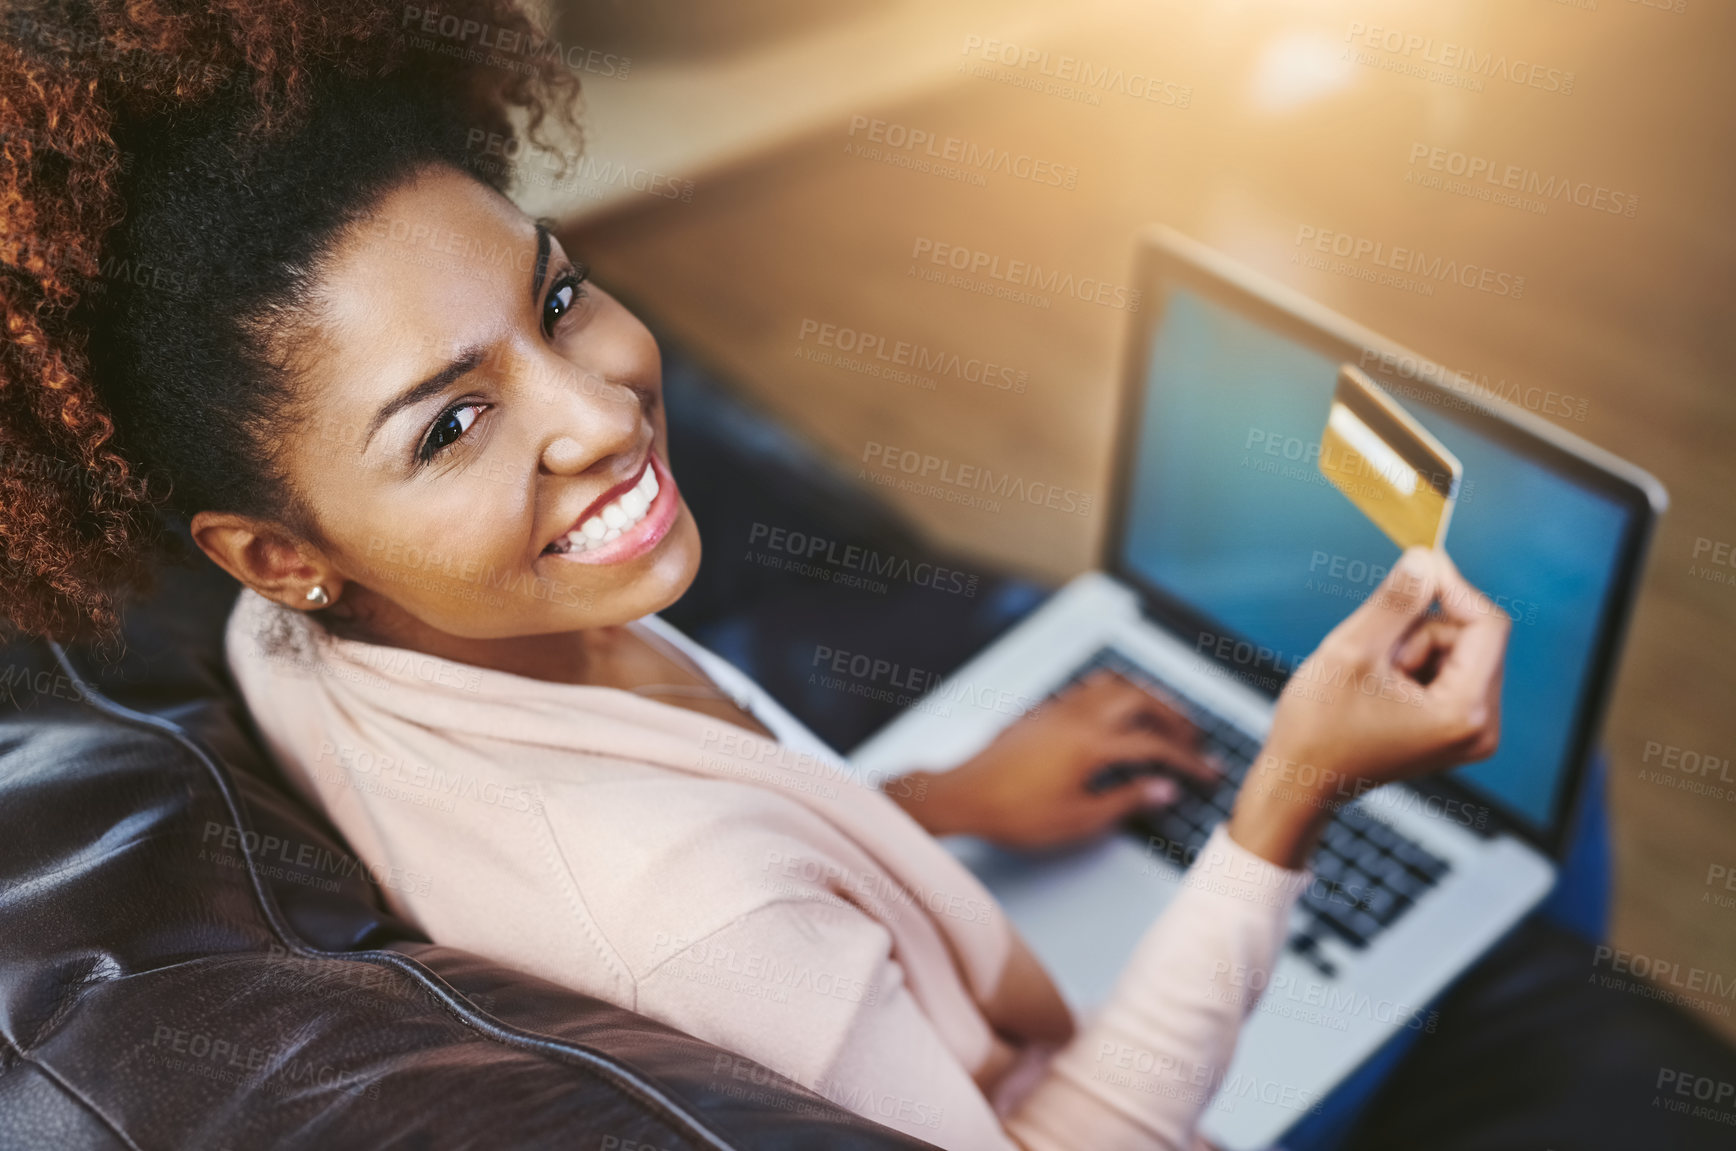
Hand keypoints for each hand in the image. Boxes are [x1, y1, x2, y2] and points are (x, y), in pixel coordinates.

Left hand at [882, 670, 1218, 849]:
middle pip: (1142, 700)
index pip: (1155, 744)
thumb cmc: (1012, 813)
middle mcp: (1078, 716)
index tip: (1207, 771)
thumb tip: (1164, 789)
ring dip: (1146, 696)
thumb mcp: (1078, 820)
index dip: (1188, 759)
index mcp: (1091, 744)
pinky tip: (1118, 709)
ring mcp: (1058, 707)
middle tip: (1194, 738)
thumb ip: (1127, 800)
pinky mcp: (1043, 709)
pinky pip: (1090, 686)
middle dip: (1175, 717)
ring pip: (1115, 684)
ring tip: (1165, 716)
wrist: (962, 796)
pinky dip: (1116, 691)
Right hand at [1228, 546, 1510, 868]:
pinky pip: (1446, 674)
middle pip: (1471, 639)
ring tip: (1371, 680)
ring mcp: (1468, 733)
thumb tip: (1426, 558)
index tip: (1417, 565)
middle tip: (1375, 657)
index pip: (1487, 625)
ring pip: (1455, 653)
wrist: (1300, 781)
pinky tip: (1379, 689)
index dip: (1452, 587)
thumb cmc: (1319, 729)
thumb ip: (1396, 600)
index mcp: (1464, 712)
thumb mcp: (1352, 651)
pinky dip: (1412, 667)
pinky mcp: (1453, 731)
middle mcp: (1480, 727)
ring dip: (1412, 649)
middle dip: (1420, 633)